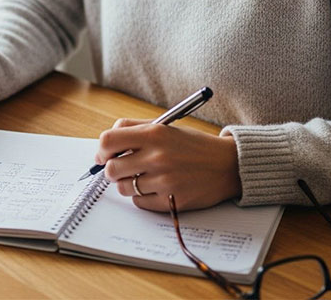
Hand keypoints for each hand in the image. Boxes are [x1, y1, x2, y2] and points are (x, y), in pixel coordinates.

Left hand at [95, 118, 241, 211]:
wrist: (228, 165)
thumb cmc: (194, 146)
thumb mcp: (167, 127)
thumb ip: (135, 129)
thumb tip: (106, 144)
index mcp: (154, 134)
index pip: (108, 141)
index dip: (102, 151)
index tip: (104, 156)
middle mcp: (157, 157)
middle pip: (111, 169)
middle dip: (113, 170)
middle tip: (123, 169)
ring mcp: (164, 181)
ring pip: (124, 187)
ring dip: (128, 184)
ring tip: (144, 177)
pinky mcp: (171, 201)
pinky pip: (139, 202)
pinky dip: (142, 197)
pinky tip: (156, 188)